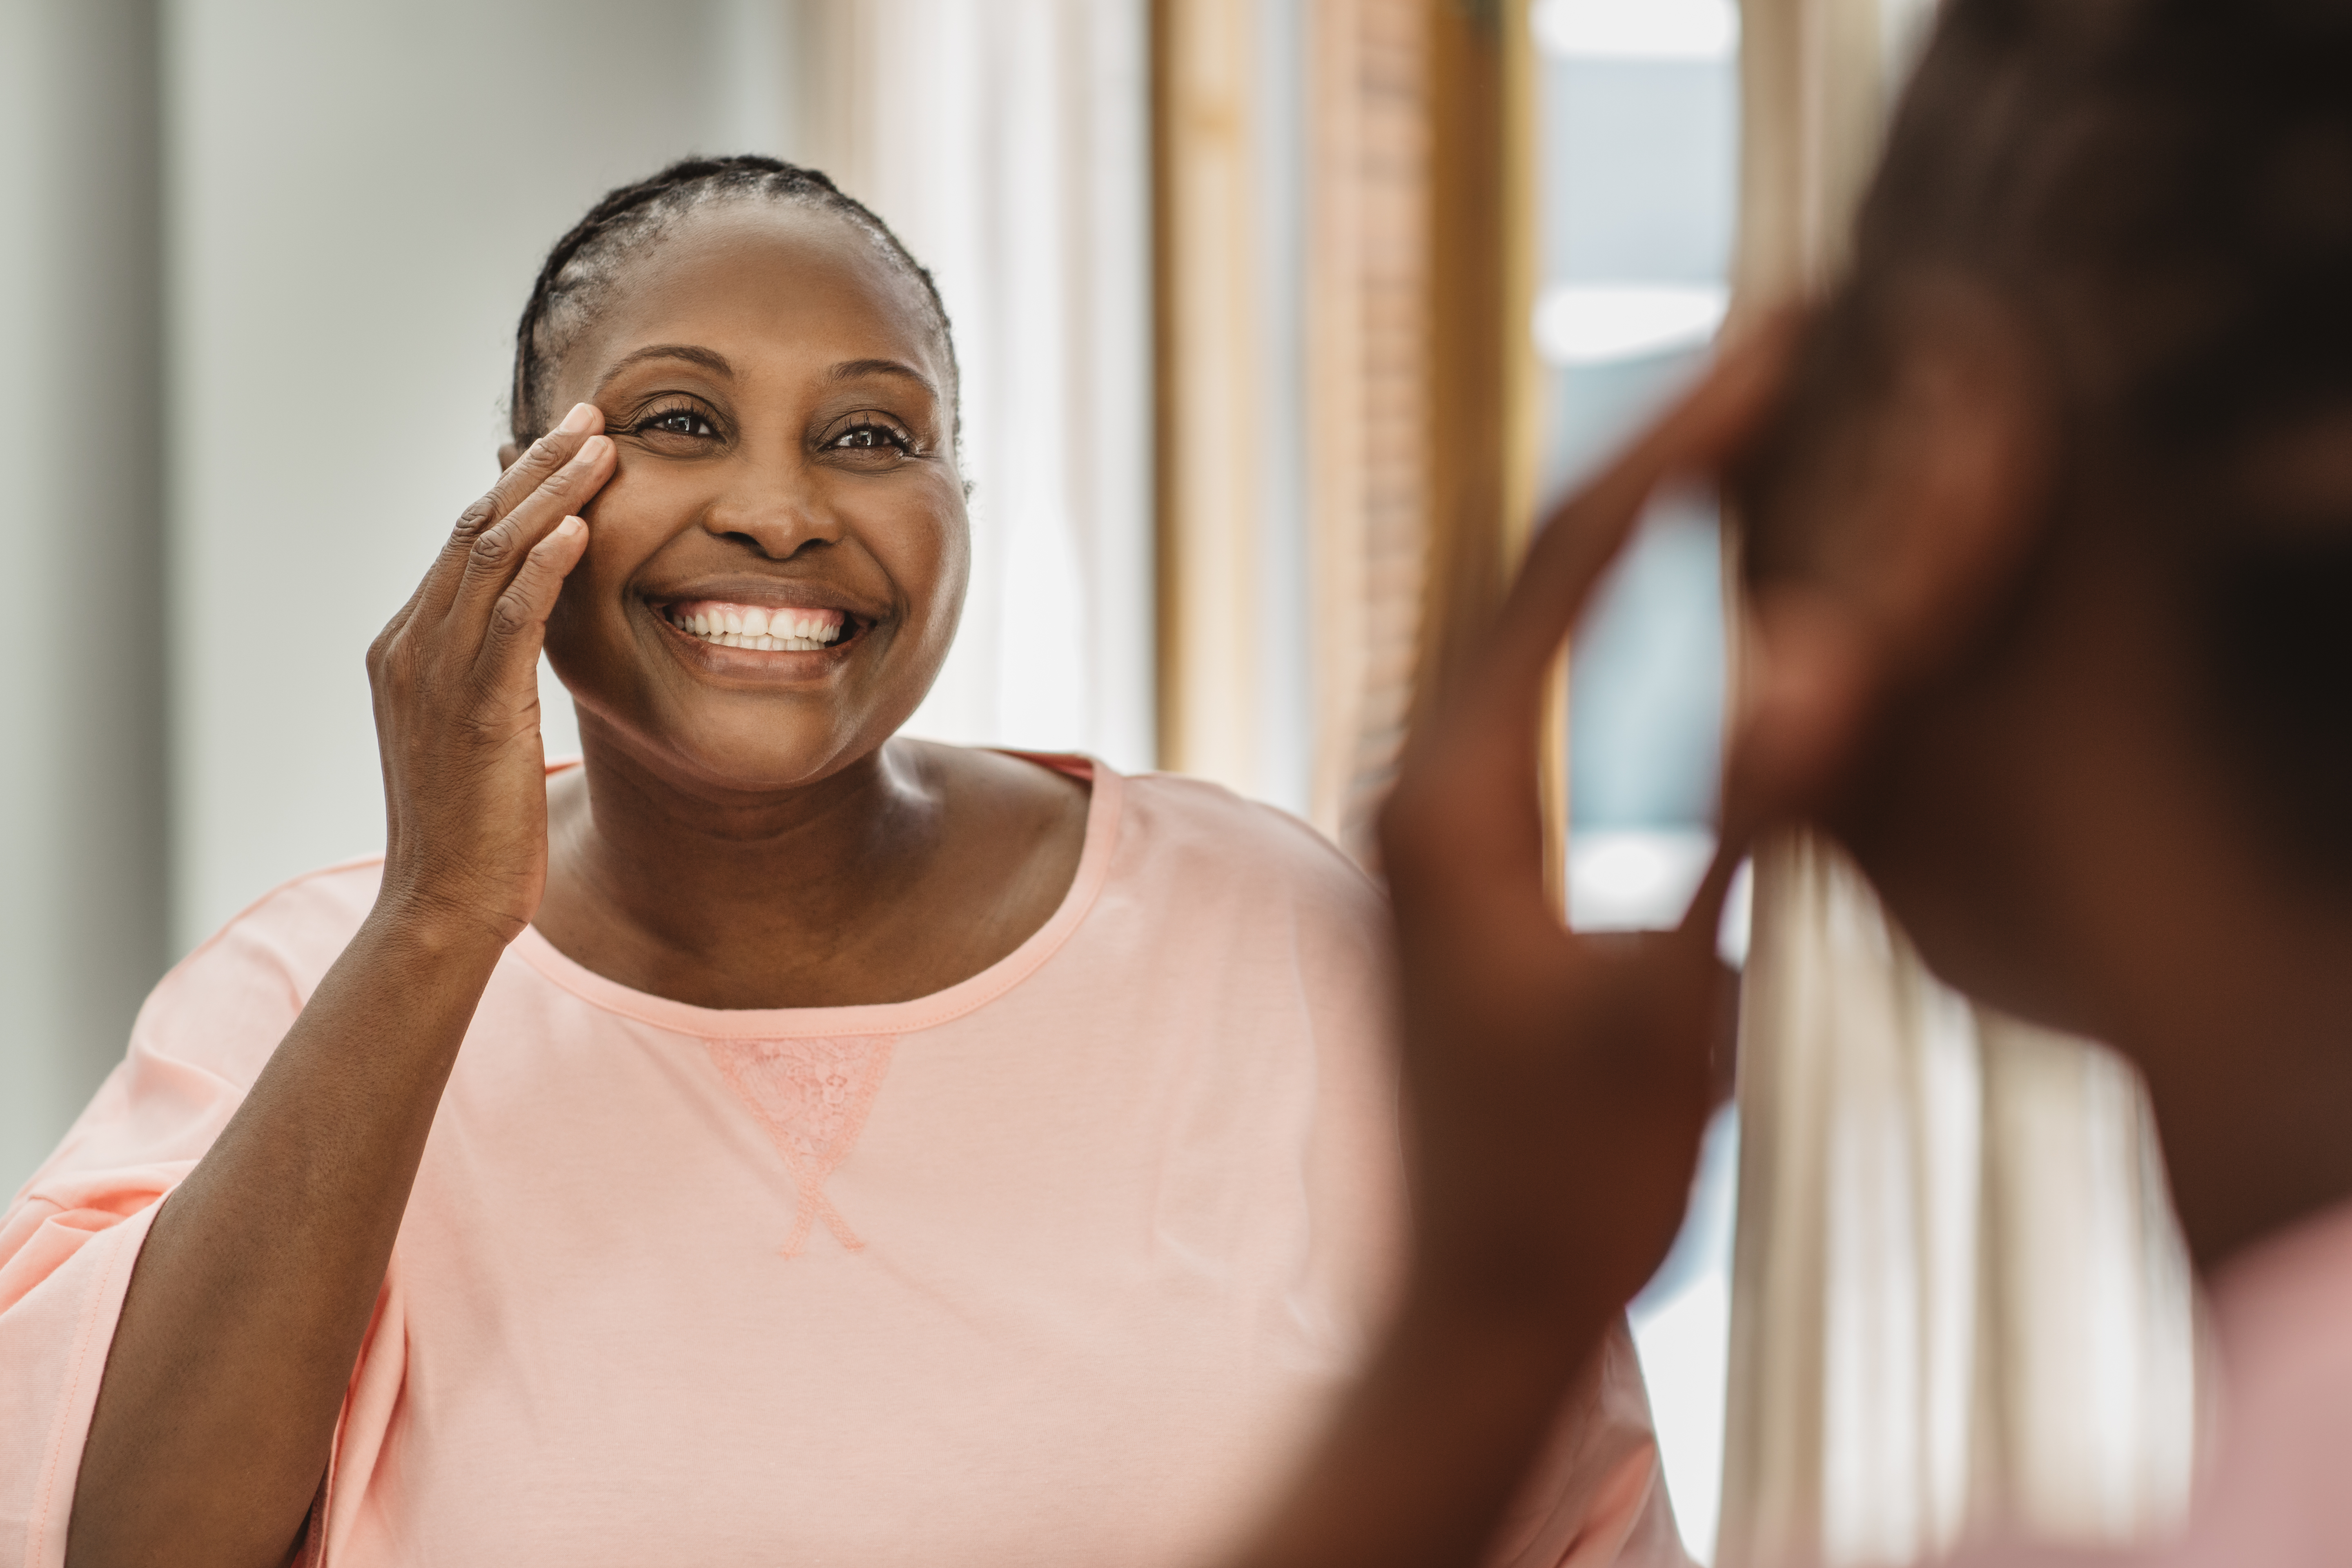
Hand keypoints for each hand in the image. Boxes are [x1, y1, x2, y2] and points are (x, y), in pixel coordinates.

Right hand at [366, 402, 612, 948]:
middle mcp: (410, 647)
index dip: (518, 485)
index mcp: (407, 649)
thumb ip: (493, 674)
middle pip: (473, 526)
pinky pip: (509, 617)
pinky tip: (583, 527)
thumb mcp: (479, 732)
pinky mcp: (475, 708)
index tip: (569, 443)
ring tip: (603, 448)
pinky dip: (545, 565)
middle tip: (592, 416)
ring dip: (553, 495)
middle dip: (537, 466)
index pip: (462, 541)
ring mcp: (435, 675)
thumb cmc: (473, 829)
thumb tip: (533, 636)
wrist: (442, 907)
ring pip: (490, 555)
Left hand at [1378, 327, 1796, 1322]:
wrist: (1473, 1296)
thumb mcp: (1672, 996)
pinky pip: (1525, 684)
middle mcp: (1417, 776)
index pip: (1575, 562)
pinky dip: (1598, 612)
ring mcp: (1424, 812)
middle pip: (1535, 563)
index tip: (1772, 350)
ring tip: (1722, 441)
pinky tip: (1655, 597)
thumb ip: (1738, 821)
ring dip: (1622, 526)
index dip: (1683, 445)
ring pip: (1524, 616)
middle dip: (1653, 455)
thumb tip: (1826, 655)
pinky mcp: (1451, 854)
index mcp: (1457, 789)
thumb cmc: (1567, 1176)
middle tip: (1761, 357)